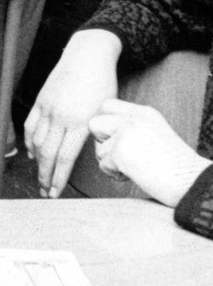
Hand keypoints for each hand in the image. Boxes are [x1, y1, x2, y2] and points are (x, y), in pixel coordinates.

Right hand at [25, 29, 121, 197]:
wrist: (88, 55)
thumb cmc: (102, 83)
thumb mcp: (106, 112)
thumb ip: (95, 133)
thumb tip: (86, 153)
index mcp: (79, 122)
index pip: (64, 158)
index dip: (58, 178)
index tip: (55, 193)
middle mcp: (59, 116)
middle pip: (47, 153)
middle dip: (45, 175)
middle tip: (45, 191)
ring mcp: (47, 107)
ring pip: (36, 140)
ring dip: (37, 161)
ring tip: (39, 175)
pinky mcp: (41, 99)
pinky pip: (30, 124)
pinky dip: (29, 140)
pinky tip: (32, 151)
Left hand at [89, 99, 211, 207]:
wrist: (194, 184)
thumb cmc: (178, 168)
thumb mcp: (155, 136)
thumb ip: (132, 129)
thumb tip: (104, 137)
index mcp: (144, 113)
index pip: (108, 106)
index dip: (107, 125)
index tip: (118, 141)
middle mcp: (133, 119)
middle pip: (95, 123)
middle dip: (103, 142)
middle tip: (123, 156)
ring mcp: (125, 133)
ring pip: (99, 148)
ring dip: (111, 163)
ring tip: (136, 169)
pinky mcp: (120, 152)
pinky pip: (104, 164)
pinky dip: (115, 175)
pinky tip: (135, 176)